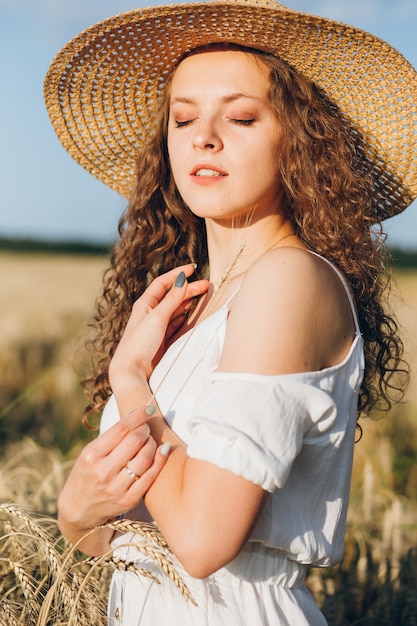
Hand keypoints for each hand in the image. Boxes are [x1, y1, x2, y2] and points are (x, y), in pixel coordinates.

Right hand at [58, 407, 168, 534]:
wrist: (78, 510)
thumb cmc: (86, 474)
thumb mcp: (89, 453)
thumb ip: (110, 438)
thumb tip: (137, 416)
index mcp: (91, 455)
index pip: (120, 429)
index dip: (138, 415)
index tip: (149, 407)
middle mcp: (103, 471)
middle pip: (135, 441)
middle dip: (145, 429)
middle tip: (146, 427)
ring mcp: (116, 487)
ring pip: (145, 457)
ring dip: (152, 443)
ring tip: (149, 440)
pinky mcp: (128, 499)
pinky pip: (150, 476)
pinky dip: (160, 460)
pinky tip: (163, 449)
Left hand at [109, 264, 208, 387]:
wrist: (132, 370)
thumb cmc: (140, 342)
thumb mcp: (157, 317)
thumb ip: (172, 299)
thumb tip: (182, 280)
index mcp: (144, 304)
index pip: (162, 283)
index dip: (177, 274)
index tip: (192, 268)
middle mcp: (149, 313)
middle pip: (171, 296)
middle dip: (188, 289)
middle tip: (206, 285)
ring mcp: (155, 327)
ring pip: (174, 309)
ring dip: (187, 302)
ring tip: (201, 296)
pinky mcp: (161, 340)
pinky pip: (175, 324)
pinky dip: (183, 318)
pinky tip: (189, 315)